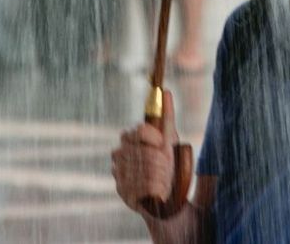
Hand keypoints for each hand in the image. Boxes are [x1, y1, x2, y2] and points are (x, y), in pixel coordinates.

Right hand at [111, 89, 179, 213]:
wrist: (169, 196)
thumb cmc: (170, 164)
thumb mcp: (170, 139)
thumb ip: (167, 117)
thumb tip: (167, 92)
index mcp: (130, 138)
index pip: (139, 130)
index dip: (154, 138)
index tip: (163, 144)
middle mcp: (120, 154)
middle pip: (142, 152)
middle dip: (160, 161)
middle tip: (168, 168)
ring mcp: (118, 173)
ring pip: (143, 170)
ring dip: (160, 176)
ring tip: (165, 181)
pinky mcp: (121, 191)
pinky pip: (140, 188)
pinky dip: (155, 190)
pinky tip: (158, 191)